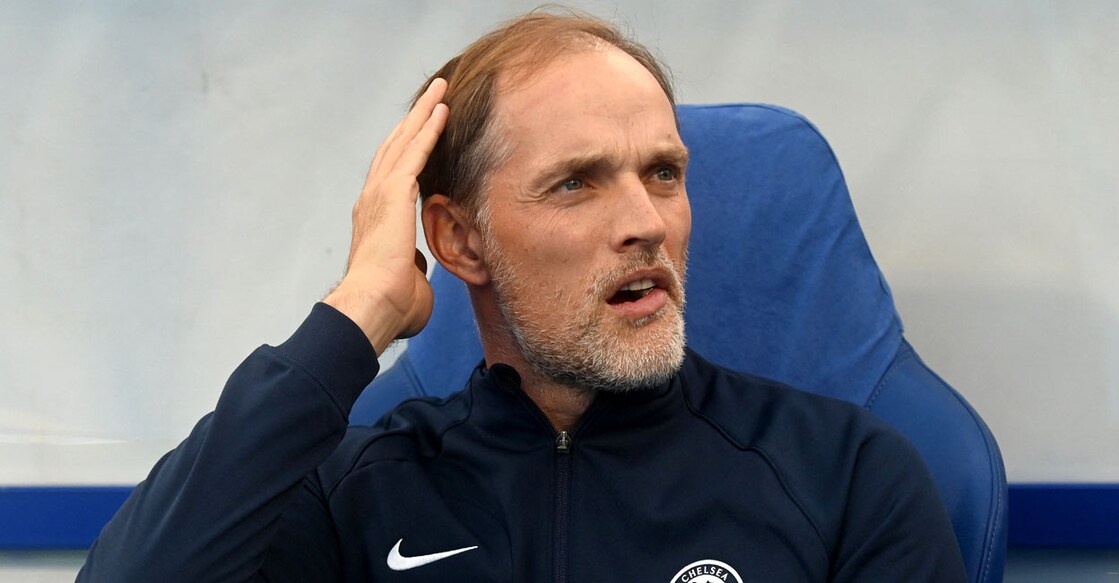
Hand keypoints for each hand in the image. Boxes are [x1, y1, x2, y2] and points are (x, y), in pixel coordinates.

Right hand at [324, 79, 448, 354]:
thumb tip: (418, 267)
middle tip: (432, 95)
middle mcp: (372, 199)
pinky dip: (429, 128)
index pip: (394, 175)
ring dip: (423, 112)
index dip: (407, 150)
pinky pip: (415, 151)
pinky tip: (442, 109)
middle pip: (396, 147)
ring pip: (405, 140)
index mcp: (375, 219)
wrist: (374, 306)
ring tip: (440, 88)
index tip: (421, 131)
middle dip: (414, 119)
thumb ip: (413, 265)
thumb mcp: (408, 279)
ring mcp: (380, 193)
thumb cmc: (391, 305)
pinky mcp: (393, 192)